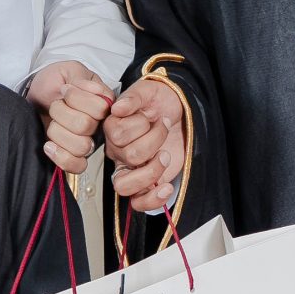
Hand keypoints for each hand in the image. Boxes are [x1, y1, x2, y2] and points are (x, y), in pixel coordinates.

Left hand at [26, 61, 116, 174]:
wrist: (34, 97)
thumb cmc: (52, 84)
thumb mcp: (67, 71)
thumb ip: (80, 78)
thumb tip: (95, 91)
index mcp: (104, 103)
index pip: (100, 108)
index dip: (77, 98)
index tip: (66, 89)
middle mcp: (99, 124)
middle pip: (86, 126)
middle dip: (62, 113)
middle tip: (56, 104)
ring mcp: (87, 141)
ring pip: (80, 146)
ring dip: (57, 131)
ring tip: (52, 122)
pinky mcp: (73, 155)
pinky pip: (77, 166)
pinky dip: (60, 156)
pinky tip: (49, 144)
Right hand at [101, 78, 185, 210]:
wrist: (181, 112)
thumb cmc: (161, 101)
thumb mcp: (148, 91)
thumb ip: (133, 97)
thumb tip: (117, 108)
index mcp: (114, 129)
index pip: (117, 135)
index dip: (138, 126)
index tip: (153, 116)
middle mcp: (119, 152)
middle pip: (127, 157)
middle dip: (154, 141)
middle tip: (165, 128)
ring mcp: (132, 169)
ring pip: (124, 186)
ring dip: (151, 171)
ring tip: (166, 156)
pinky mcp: (146, 182)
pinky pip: (138, 202)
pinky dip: (152, 199)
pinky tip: (167, 186)